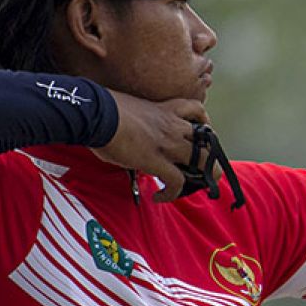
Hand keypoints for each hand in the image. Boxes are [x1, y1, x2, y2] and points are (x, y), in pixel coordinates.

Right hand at [93, 91, 209, 201]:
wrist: (94, 112)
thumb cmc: (103, 108)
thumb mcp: (129, 109)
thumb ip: (139, 121)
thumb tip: (131, 133)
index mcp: (166, 109)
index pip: (197, 110)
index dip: (205, 122)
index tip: (201, 133)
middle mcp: (173, 125)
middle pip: (209, 139)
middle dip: (211, 154)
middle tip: (203, 168)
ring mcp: (168, 143)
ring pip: (202, 160)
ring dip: (204, 176)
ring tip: (196, 186)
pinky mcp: (156, 161)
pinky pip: (176, 181)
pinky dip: (171, 193)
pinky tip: (158, 197)